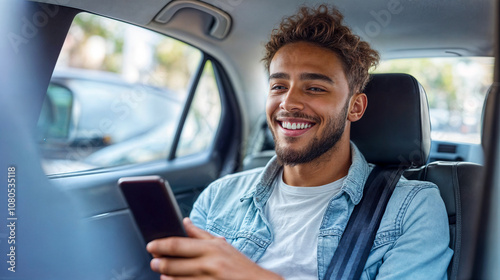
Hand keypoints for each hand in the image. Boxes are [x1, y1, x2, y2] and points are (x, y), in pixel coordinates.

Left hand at [147, 218, 282, 279]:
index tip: (151, 246)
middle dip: (159, 263)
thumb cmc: (240, 265)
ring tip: (162, 274)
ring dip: (166, 277)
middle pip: (174, 264)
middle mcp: (209, 264)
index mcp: (211, 248)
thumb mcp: (222, 245)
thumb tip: (185, 221)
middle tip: (153, 262)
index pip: (178, 245)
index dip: (161, 245)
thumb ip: (201, 234)